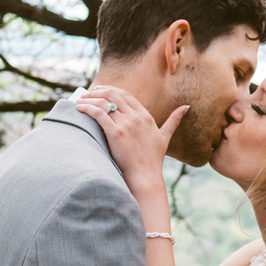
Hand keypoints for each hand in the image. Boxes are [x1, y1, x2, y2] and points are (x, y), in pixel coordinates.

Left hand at [78, 86, 181, 203]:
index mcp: (146, 116)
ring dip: (89, 99)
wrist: (145, 176)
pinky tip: (80, 109)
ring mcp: (126, 124)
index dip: (112, 90)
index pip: (126, 95)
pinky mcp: (116, 133)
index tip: (101, 90)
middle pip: (114, 95)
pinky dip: (87, 109)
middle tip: (87, 92)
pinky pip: (98, 114)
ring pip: (104, 103)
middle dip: (98, 91)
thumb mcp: (164, 136)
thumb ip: (174, 120)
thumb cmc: (153, 159)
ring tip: (79, 100)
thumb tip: (186, 107)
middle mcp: (136, 117)